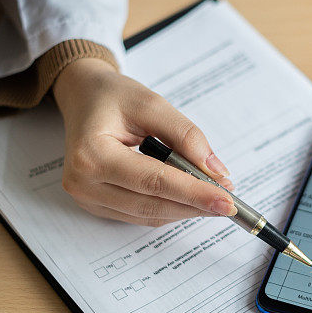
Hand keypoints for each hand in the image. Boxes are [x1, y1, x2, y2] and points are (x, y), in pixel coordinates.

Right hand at [53, 58, 236, 225]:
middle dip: (194, 204)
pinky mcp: (96, 205)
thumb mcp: (151, 103)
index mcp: (92, 154)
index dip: (193, 193)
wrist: (84, 98)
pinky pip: (140, 214)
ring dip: (185, 210)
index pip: (153, 181)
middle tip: (228, 201)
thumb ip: (185, 136)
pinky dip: (169, 208)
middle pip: (152, 204)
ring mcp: (87, 198)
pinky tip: (190, 198)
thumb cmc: (113, 97)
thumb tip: (216, 171)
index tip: (226, 199)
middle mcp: (83, 182)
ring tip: (214, 196)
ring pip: (148, 215)